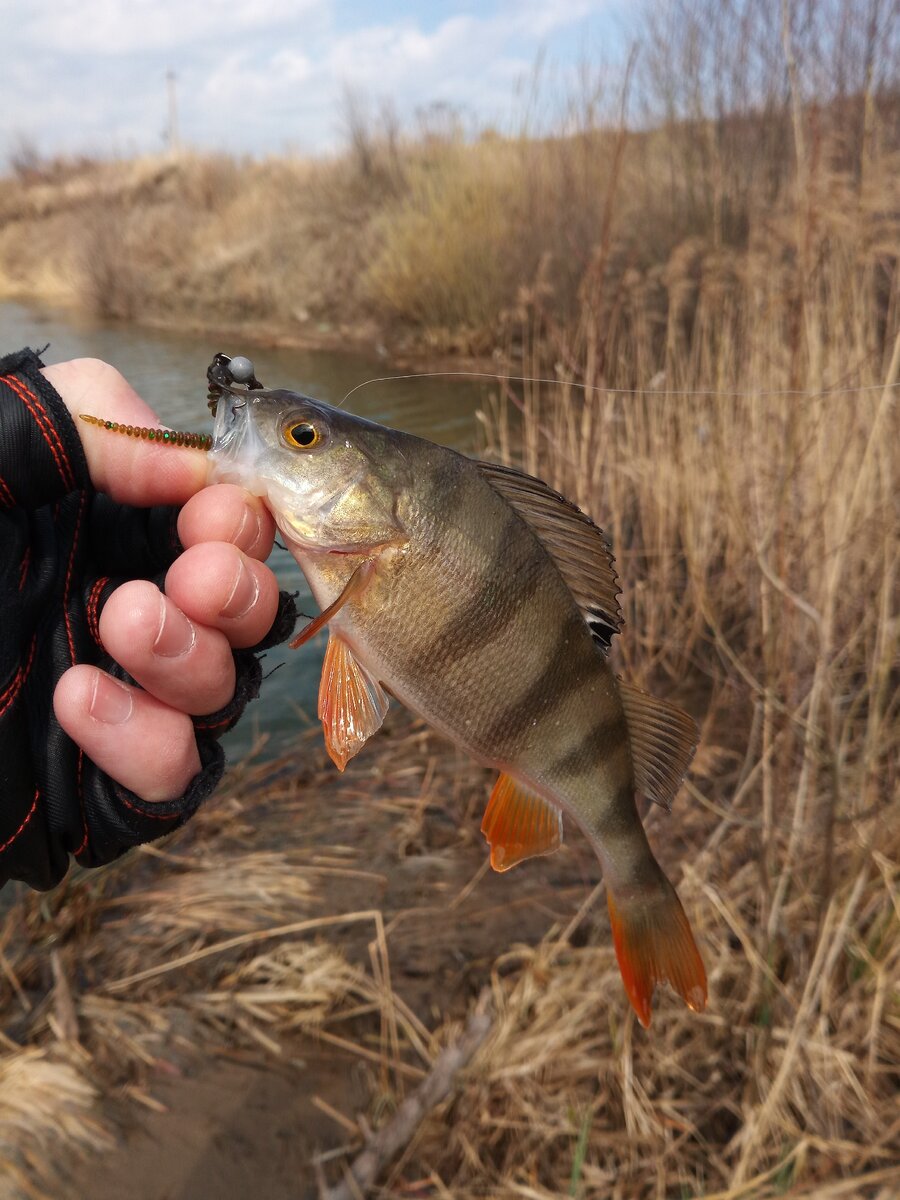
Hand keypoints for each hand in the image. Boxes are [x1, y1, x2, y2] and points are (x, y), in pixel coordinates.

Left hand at [44, 358, 279, 802]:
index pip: (216, 533)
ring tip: (121, 622)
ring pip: (217, 700)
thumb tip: (191, 464)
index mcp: (97, 532)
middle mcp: (115, 613)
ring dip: (192, 661)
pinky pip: (169, 783)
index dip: (238, 525)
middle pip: (241, 621)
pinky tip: (78, 700)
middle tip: (197, 579)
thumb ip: (80, 422)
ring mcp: (108, 704)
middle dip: (237, 595)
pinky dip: (147, 744)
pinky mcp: (85, 785)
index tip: (215, 516)